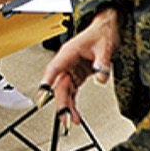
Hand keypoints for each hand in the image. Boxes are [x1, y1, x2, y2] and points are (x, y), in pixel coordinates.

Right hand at [40, 5, 120, 125]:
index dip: (46, 83)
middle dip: (61, 104)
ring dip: (67, 107)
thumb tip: (101, 78)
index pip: (53, 70)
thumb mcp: (104, 47)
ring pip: (65, 92)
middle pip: (59, 86)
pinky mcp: (78, 75)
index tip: (42, 96)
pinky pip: (72, 92)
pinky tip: (75, 114)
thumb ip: (102, 63)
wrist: (107, 28)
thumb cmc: (101, 33)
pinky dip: (74, 103)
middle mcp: (66, 63)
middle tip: (64, 118)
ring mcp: (71, 70)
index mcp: (68, 54)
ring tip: (71, 121)